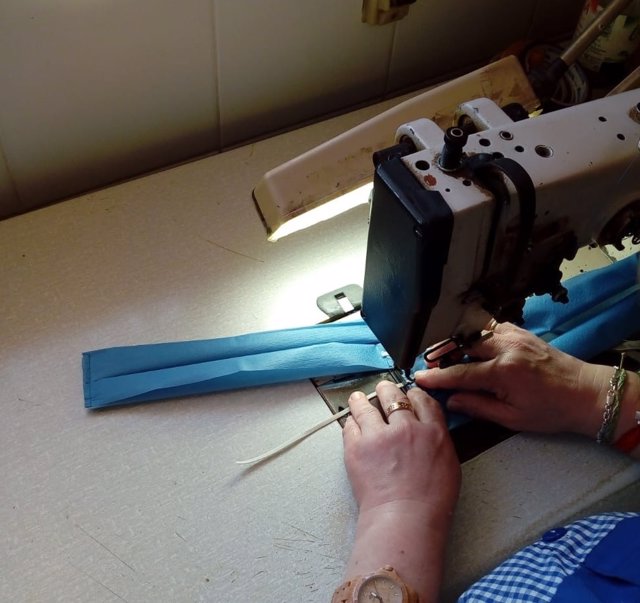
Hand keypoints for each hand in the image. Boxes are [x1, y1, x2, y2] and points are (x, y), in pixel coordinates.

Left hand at [340, 381, 459, 601]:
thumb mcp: (449, 466)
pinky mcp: (357, 446)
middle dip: (386, 390)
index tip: (409, 394)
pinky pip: (350, 425)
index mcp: (433, 432)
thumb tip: (430, 431)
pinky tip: (350, 422)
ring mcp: (379, 435)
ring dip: (361, 400)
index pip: (422, 400)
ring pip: (365, 405)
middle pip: (393, 396)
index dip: (414, 394)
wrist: (404, 519)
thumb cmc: (431, 503)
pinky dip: (350, 422)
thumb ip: (438, 441)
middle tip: (382, 390)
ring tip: (357, 398)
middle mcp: (406, 427)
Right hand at [416, 322, 612, 437]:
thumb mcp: (513, 418)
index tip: (419, 377)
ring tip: (445, 354)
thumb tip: (451, 400)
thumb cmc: (552, 411)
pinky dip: (475, 334)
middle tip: (429, 363)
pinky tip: (470, 345)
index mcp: (503, 372)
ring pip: (474, 331)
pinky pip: (489, 327)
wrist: (586, 394)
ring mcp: (514, 336)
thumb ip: (478, 406)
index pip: (460, 373)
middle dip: (442, 353)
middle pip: (462, 344)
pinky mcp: (520, 332)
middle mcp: (506, 348)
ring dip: (457, 341)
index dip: (436, 377)